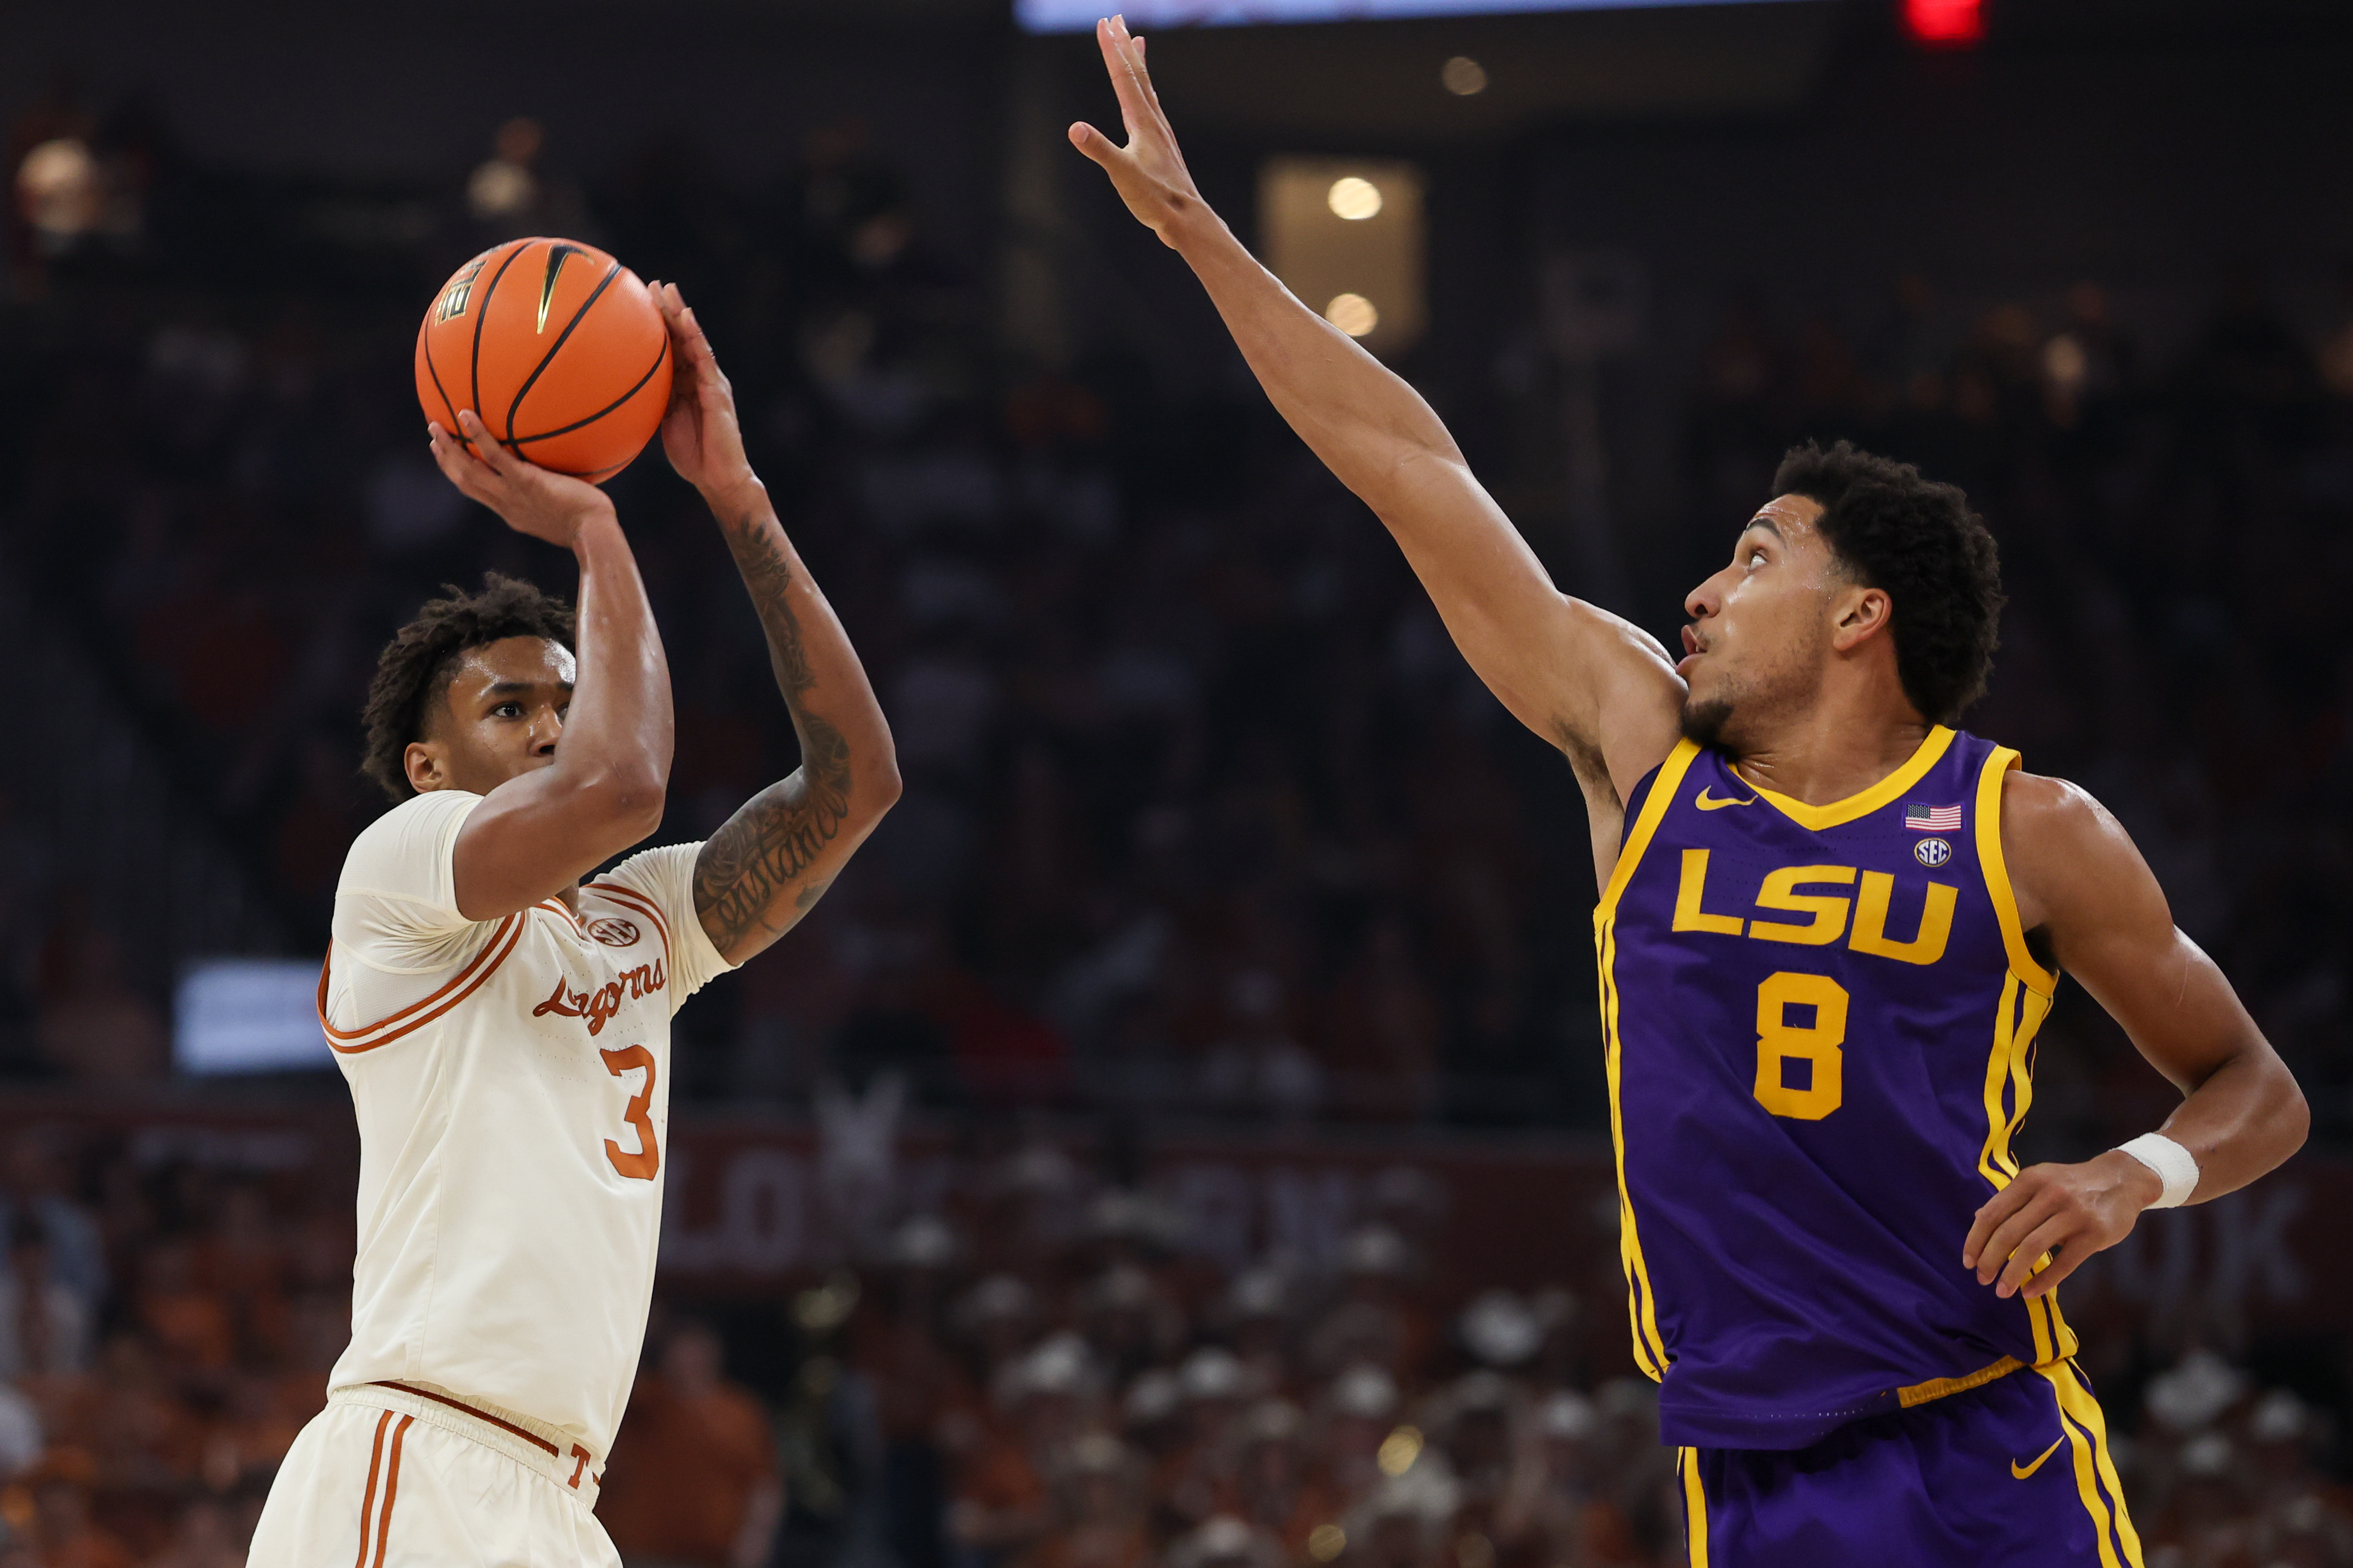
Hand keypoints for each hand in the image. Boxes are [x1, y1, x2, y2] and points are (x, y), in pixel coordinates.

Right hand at [428, 411, 613, 548]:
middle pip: (464, 481)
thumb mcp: (564, 515)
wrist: (594, 534)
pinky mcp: (525, 481)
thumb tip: (562, 484)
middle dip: (445, 460)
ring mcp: (512, 494)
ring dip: (449, 447)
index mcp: (512, 513)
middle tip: (433, 439)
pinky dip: (478, 435)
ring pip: (468, 470)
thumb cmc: (590, 524)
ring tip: (435, 424)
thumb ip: (554, 499)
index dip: (459, 475)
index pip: (478, 493)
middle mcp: (505, 505)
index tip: (448, 459)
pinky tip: (465, 414)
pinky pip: (495, 455)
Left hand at [651, 281, 757, 502]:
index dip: (658, 324)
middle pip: (683, 336)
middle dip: (669, 309)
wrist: (719, 478)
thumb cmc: (692, 457)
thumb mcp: (663, 423)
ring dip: (681, 313)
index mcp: (686, 384)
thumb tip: (622, 392)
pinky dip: (695, 336)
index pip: (671, 348)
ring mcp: (711, 381)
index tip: (639, 301)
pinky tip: (686, 317)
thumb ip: (651, 402)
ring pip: (694, 340)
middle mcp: (700, 377)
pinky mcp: (717, 390)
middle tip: (653, 284)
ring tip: (668, 290)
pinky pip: (704, 358)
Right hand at [1068, 16, 1206, 246]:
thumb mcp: (1122, 174)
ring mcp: (1160, 131)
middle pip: (1137, 73)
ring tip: (1137, 40)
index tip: (1103, 23)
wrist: (1186, 218)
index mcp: (1142, 122)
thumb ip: (1099, 150)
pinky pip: (1152, 105)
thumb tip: (1075, 129)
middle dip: (1123, 45)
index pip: (1123, 77)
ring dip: (1138, 62)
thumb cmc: (1154, 198)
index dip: (1112, 49)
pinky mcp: (1162, 145)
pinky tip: (1145, 96)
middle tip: (1115, 18)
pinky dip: (1146, 89)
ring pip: (1147, 87)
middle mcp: (1154, 120)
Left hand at [1962, 1150, 2163, 1299]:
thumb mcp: (2040, 1182)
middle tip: (1982, 1279)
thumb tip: (1978, 1218)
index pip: (1992, 1213)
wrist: (2122, 1180)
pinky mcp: (2094, 1233)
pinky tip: (2030, 1291)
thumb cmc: (2073, 1185)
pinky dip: (2044, 1280)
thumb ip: (2012, 1201)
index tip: (1968, 1261)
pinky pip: (2064, 1262)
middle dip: (1990, 1260)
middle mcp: (2049, 1193)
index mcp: (2029, 1180)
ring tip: (2002, 1291)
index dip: (1976, 1240)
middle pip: (2008, 1233)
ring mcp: (2073, 1213)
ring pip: (2032, 1248)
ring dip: (2013, 1273)